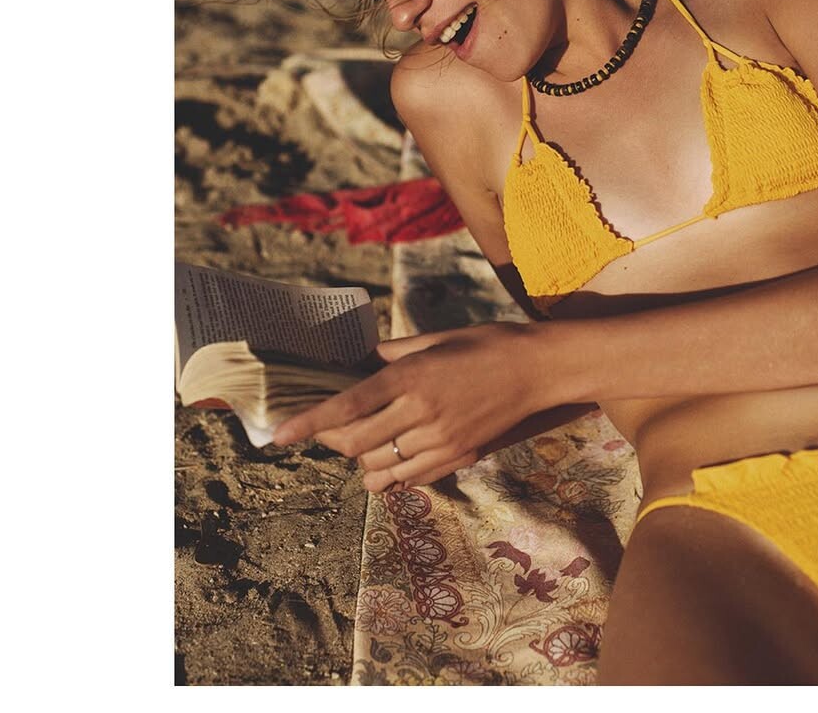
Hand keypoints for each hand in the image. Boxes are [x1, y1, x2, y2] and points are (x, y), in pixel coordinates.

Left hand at [272, 321, 545, 491]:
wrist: (539, 370)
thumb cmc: (487, 344)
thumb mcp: (437, 338)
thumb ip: (393, 352)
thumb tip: (357, 362)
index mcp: (412, 376)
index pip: (346, 406)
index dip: (307, 423)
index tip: (278, 436)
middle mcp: (421, 413)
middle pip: (354, 443)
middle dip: (330, 441)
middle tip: (326, 429)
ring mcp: (441, 441)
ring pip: (378, 468)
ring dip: (360, 459)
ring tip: (363, 441)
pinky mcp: (458, 458)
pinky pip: (409, 478)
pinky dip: (390, 473)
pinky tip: (392, 457)